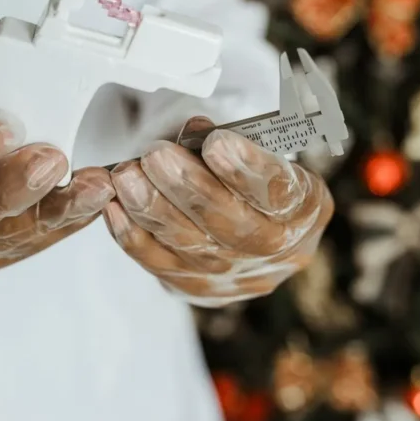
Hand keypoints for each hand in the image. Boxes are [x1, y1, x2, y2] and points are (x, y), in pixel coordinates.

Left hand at [104, 117, 332, 306]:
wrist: (249, 219)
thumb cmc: (251, 170)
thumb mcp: (258, 145)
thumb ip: (231, 139)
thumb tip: (193, 132)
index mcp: (305, 208)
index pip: (279, 193)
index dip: (246, 170)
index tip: (216, 143)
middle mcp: (277, 251)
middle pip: (230, 225)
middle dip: (188, 187)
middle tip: (156, 155)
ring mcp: (235, 277)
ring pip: (190, 246)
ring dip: (153, 207)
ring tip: (126, 175)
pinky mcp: (195, 288)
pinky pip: (158, 264)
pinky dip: (132, 234)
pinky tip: (114, 205)